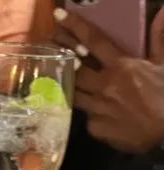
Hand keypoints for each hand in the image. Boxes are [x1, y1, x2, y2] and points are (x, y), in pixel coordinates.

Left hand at [53, 9, 163, 153]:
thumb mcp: (162, 64)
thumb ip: (158, 38)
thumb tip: (161, 11)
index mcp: (121, 66)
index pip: (93, 41)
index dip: (74, 27)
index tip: (58, 16)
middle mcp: (105, 85)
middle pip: (73, 68)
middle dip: (59, 56)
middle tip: (48, 47)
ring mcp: (97, 107)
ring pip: (74, 93)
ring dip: (65, 85)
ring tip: (53, 78)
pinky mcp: (94, 127)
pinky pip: (85, 116)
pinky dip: (87, 111)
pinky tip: (88, 110)